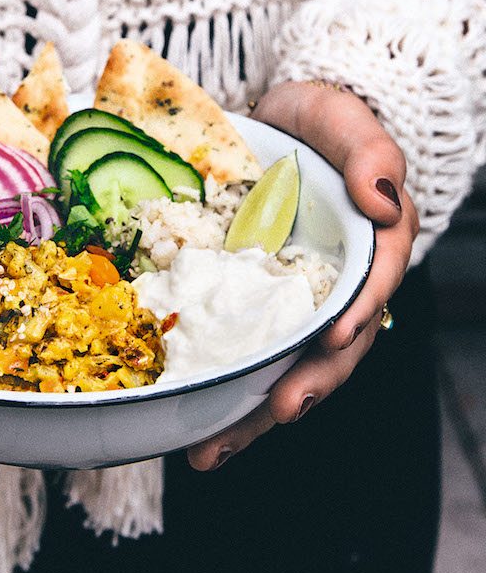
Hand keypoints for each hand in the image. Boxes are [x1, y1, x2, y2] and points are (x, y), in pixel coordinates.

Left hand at [187, 80, 418, 470]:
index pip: (376, 283)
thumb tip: (384, 198)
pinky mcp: (252, 305)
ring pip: (284, 365)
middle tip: (278, 411)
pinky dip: (220, 389)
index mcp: (376, 247)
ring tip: (212, 450)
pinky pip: (241, 351)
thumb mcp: (347, 122)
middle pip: (333, 347)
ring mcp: (294, 302)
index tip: (335, 335)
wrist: (279, 125)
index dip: (361, 312)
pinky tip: (188, 422)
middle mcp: (339, 286)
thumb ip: (371, 153)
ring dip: (253, 412)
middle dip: (307, 383)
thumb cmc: (321, 122)